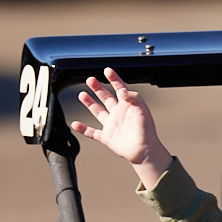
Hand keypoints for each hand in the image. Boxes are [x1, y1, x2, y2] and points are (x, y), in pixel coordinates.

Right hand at [69, 68, 172, 189]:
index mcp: (128, 106)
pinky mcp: (107, 137)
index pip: (120, 88)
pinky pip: (92, 132)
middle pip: (106, 97)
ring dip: (89, 103)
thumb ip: (134, 98)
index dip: (114, 79)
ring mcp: (112, 125)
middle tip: (89, 79)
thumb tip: (123, 90)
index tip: (107, 70)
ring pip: (98, 111)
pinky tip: (75, 124)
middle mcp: (119, 114)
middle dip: (98, 88)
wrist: (144, 151)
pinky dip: (83, 129)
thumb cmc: (146, 131)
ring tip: (81, 94)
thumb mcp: (142, 111)